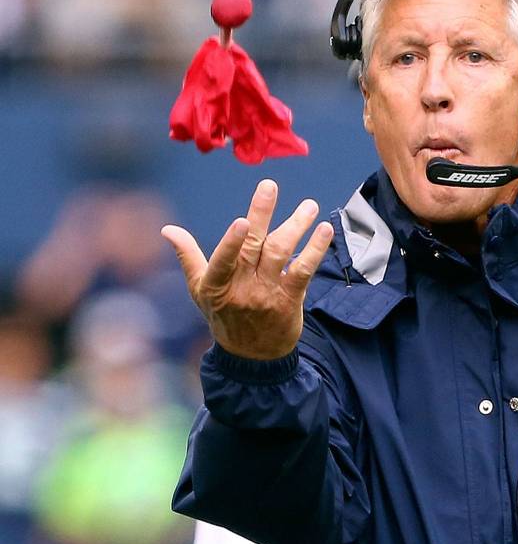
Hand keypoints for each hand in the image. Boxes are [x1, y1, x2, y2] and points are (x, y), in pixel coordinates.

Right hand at [161, 179, 333, 359]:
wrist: (252, 357)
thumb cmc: (223, 316)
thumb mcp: (200, 290)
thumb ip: (188, 256)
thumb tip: (167, 230)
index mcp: (216, 285)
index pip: (223, 262)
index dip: (231, 243)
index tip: (241, 221)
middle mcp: (242, 289)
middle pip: (253, 247)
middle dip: (261, 214)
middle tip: (269, 186)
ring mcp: (267, 294)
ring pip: (281, 254)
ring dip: (296, 227)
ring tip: (309, 206)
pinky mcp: (290, 299)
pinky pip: (303, 271)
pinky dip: (315, 250)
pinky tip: (324, 231)